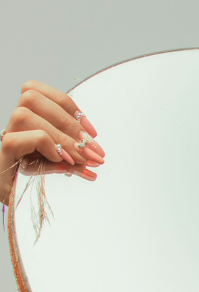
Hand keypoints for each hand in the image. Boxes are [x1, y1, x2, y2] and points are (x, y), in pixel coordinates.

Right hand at [1, 82, 104, 205]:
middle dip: (68, 121)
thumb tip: (96, 159)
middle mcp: (14, 123)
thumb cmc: (37, 177)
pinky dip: (45, 145)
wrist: (14, 200)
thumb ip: (77, 158)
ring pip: (24, 115)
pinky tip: (59, 159)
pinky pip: (20, 138)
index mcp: (28, 118)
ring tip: (78, 158)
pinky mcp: (4, 152)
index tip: (90, 131)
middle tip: (89, 147)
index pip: (39, 91)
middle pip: (31, 97)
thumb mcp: (61, 163)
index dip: (68, 105)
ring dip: (59, 136)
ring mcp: (7, 136)